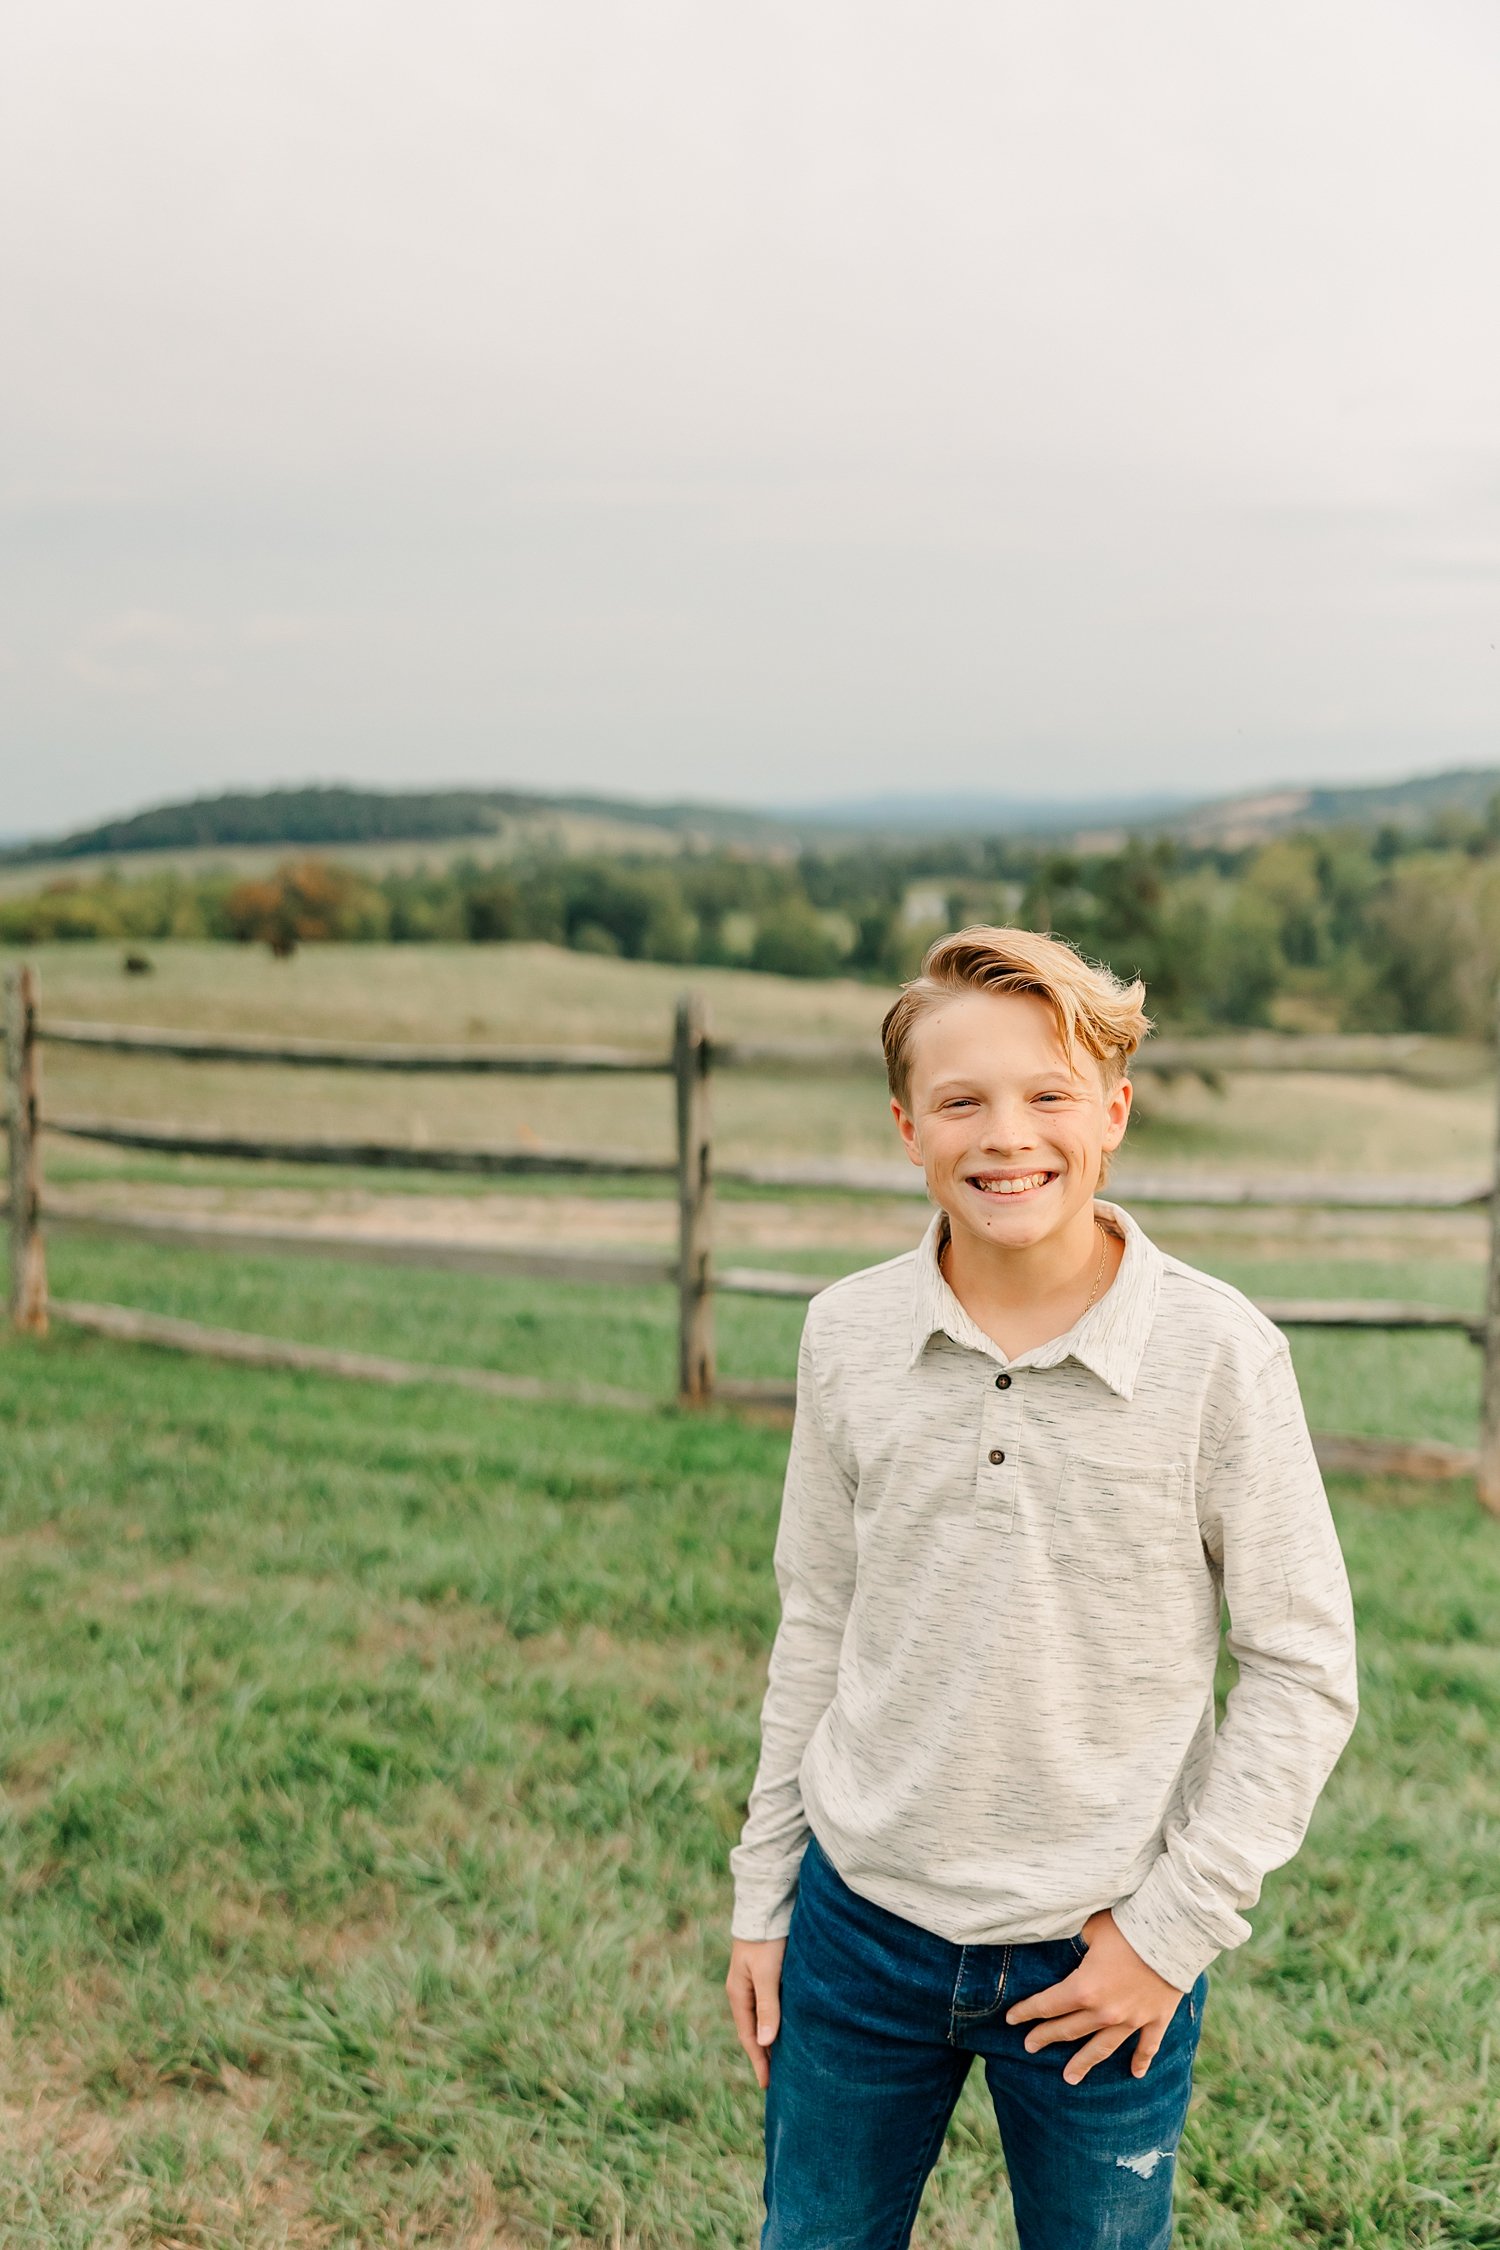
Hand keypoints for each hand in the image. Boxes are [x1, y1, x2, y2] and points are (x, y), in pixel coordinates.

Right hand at [726, 1936, 786, 2090]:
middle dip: (763, 2056)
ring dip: (769, 2040)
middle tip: (776, 2081)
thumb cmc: (766, 1940)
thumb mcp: (767, 1974)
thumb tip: (765, 2043)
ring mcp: (752, 1984)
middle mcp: (743, 1992)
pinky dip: (774, 2023)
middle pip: (753, 2032)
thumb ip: (767, 2006)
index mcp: (739, 1995)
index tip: (767, 2085)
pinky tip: (785, 2029)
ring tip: (782, 2062)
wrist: (766, 1907)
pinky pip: (768, 2008)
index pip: (748, 2037)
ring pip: (761, 2020)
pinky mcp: (765, 1976)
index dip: (758, 2061)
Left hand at [1004, 1910, 1183, 2085]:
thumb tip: (1060, 1935)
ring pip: (1102, 2048)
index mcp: (1084, 1988)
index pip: (1047, 2004)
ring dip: (1084, 2062)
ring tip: (1069, 2078)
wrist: (1174, 1932)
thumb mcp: (1091, 1926)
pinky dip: (1141, 2061)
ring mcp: (1132, 2020)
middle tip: (1030, 2047)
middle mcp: (1104, 2012)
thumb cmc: (1128, 1923)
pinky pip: (1147, 2046)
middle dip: (1046, 2037)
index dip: (1027, 2012)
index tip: (1011, 2019)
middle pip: (1068, 2029)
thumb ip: (1073, 1938)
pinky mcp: (1156, 2019)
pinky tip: (1136, 2074)